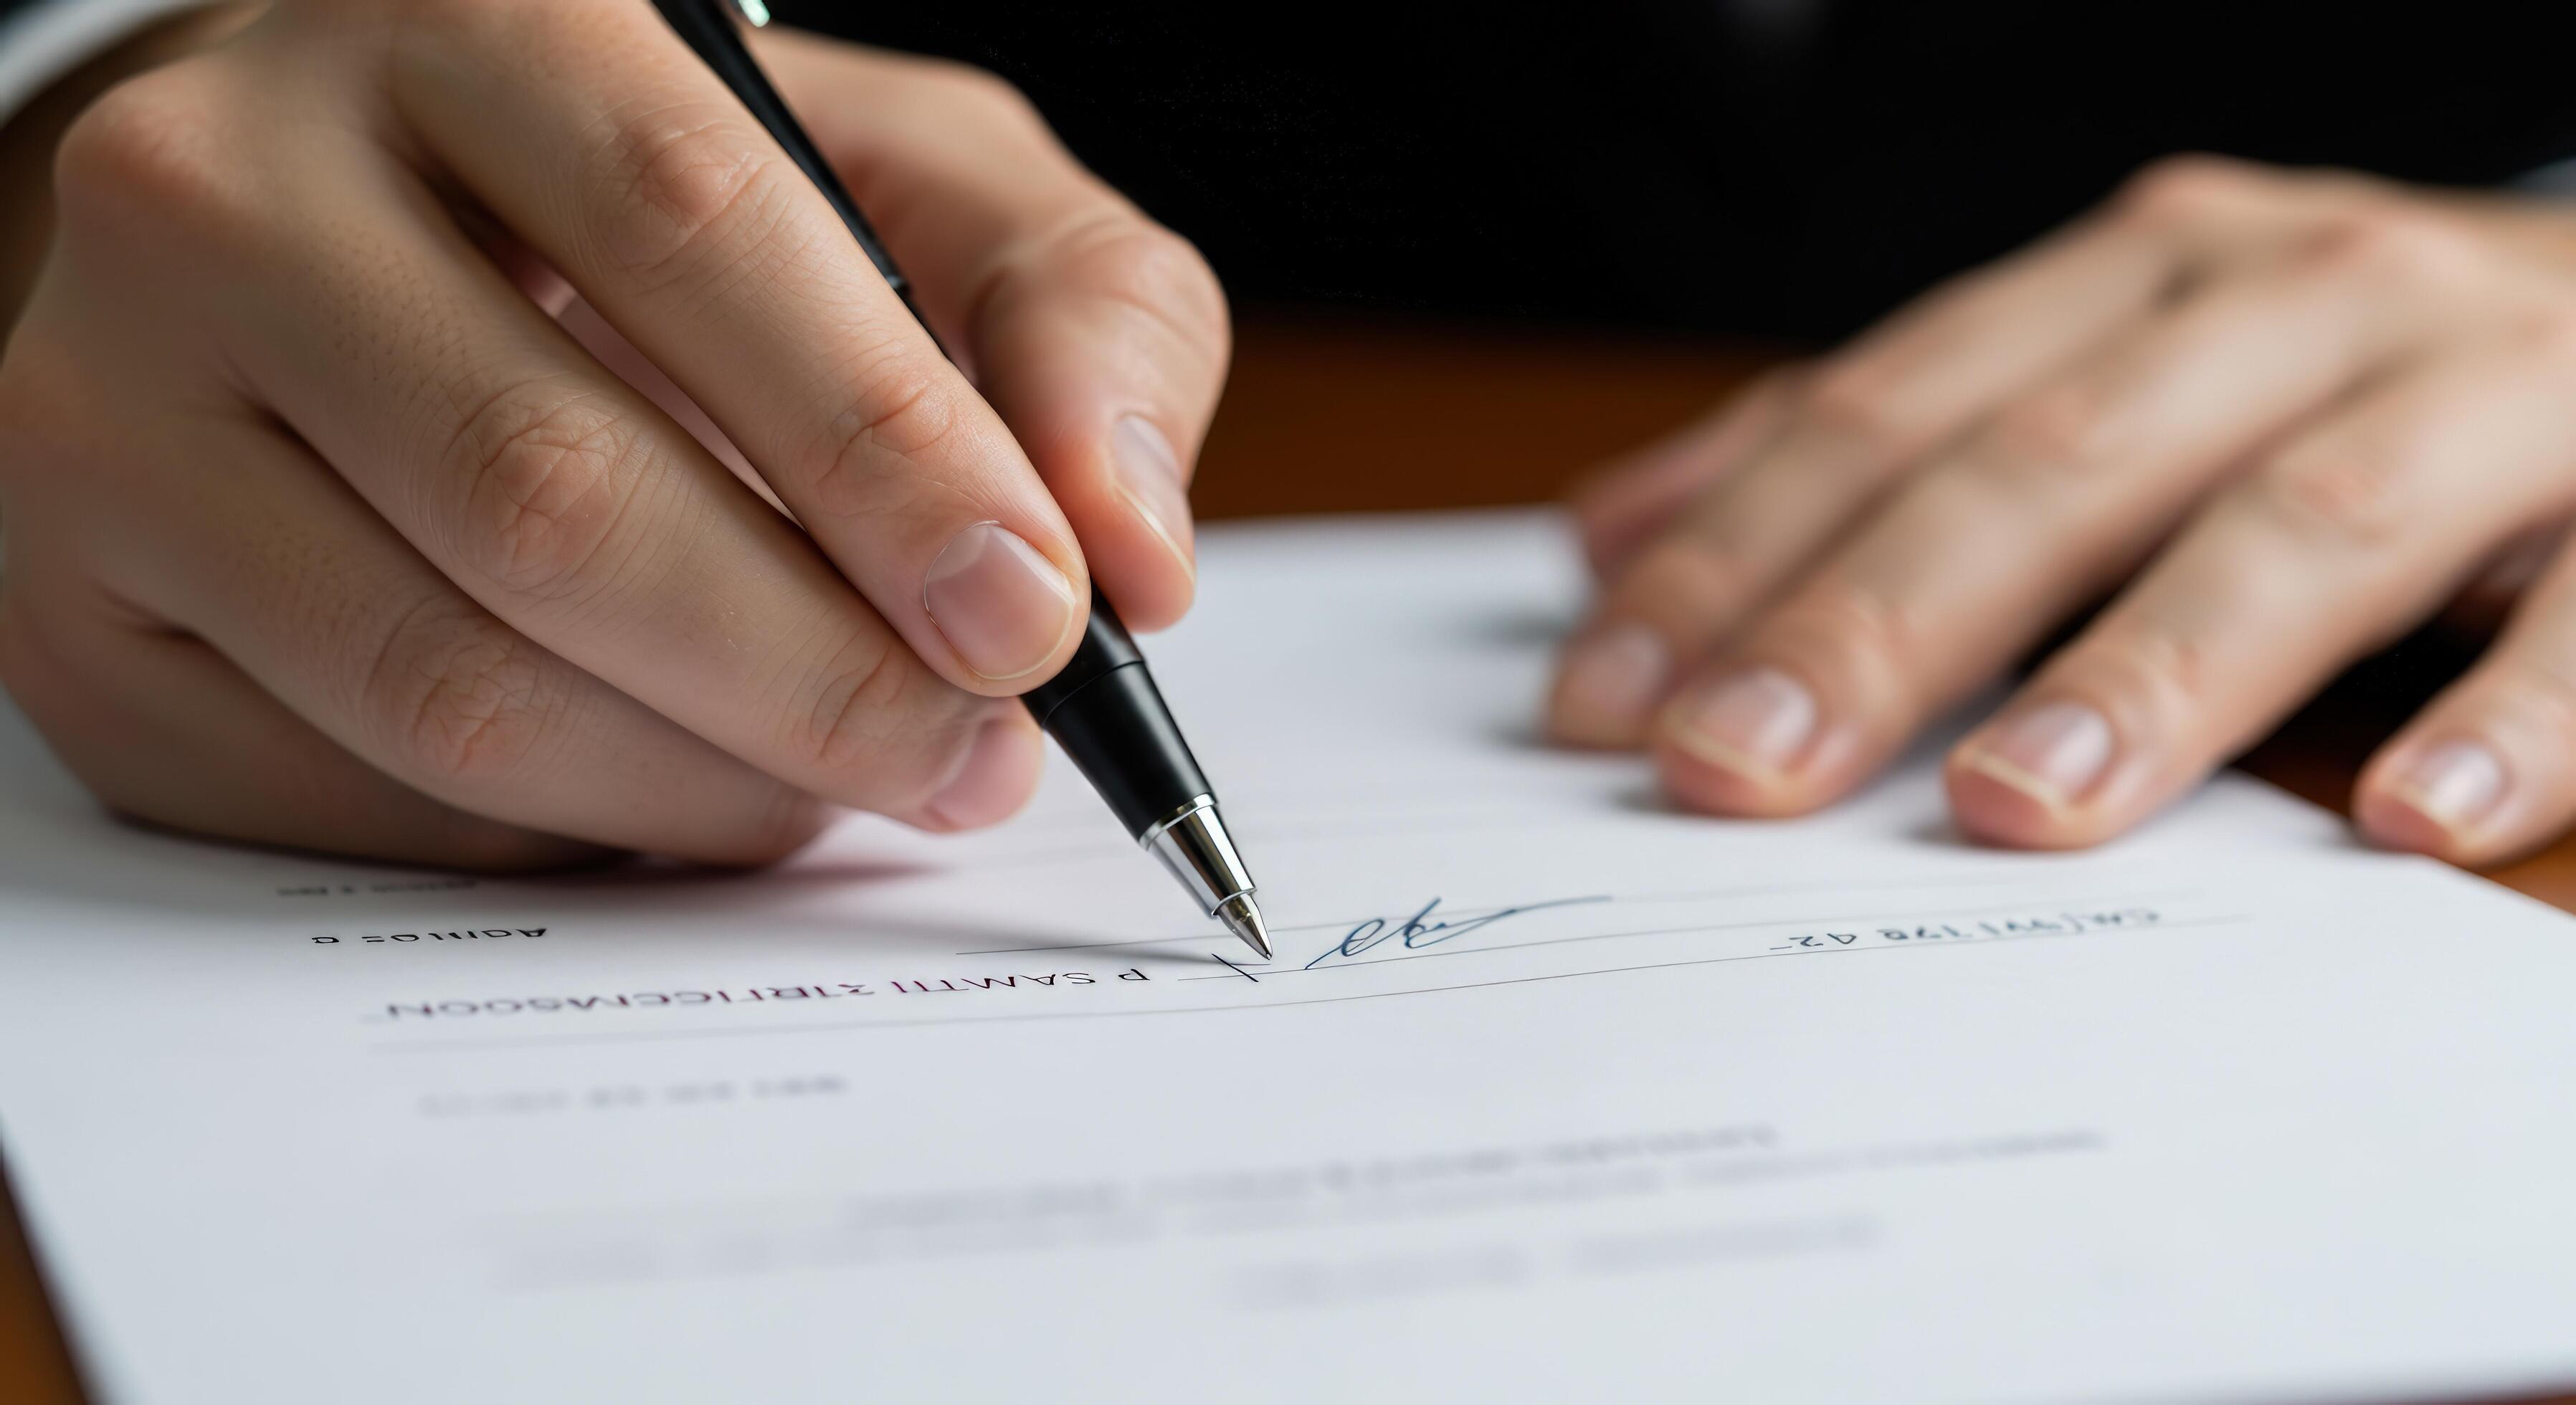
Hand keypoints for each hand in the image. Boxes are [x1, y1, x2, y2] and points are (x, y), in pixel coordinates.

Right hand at [0, 3, 1225, 867]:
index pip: (692, 233)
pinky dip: (570, 831)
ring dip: (707, 784)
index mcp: (471, 20)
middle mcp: (229, 188)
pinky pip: (360, 797)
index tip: (1035, 615)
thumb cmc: (673, 218)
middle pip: (550, 492)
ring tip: (850, 776)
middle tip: (977, 755)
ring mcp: (105, 406)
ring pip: (445, 681)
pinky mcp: (74, 615)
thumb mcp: (922, 190)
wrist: (348, 247)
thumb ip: (1080, 318)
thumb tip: (1132, 547)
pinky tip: (673, 780)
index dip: (885, 450)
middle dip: (816, 674)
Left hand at [1548, 156, 2575, 863]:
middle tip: (1742, 766)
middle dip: (1880, 619)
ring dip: (2148, 670)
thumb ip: (1873, 452)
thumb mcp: (2093, 374)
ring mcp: (2481, 387)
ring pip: (2295, 523)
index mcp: (2138, 278)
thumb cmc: (2334, 372)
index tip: (1605, 706)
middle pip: (2053, 467)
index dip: (1736, 561)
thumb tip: (1614, 537)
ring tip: (2014, 806)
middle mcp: (2293, 300)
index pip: (1893, 419)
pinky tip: (2413, 815)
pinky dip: (2516, 711)